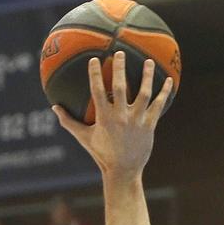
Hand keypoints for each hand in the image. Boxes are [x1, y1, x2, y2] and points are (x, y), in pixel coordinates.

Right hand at [51, 53, 174, 178]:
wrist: (123, 171)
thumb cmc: (102, 154)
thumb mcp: (84, 138)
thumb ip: (69, 122)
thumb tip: (54, 108)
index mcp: (104, 118)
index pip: (97, 91)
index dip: (95, 74)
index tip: (95, 59)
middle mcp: (120, 117)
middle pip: (120, 88)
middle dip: (120, 69)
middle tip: (121, 53)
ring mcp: (136, 121)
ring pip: (143, 94)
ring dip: (147, 76)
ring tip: (149, 61)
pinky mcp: (149, 126)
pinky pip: (158, 106)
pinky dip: (164, 92)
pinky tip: (169, 80)